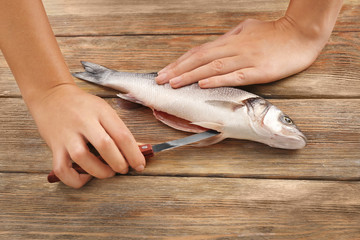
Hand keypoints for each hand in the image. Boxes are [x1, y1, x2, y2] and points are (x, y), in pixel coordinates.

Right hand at [30, 84, 144, 187]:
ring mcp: (67, 135)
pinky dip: (75, 179)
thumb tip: (140, 149)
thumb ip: (119, 129)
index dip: (134, 154)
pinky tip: (85, 177)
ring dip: (100, 171)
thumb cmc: (83, 105)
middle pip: (104, 146)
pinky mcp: (55, 146)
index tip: (140, 165)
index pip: (122, 134)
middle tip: (124, 169)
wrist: (51, 95)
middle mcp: (83, 122)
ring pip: (82, 158)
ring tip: (108, 172)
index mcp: (101, 112)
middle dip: (119, 163)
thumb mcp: (104, 110)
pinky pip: (62, 169)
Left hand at [156, 17, 326, 87]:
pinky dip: (218, 80)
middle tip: (160, 80)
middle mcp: (234, 49)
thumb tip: (213, 47)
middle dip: (178, 70)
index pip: (199, 51)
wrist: (301, 33)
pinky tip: (203, 85)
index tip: (165, 71)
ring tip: (174, 84)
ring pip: (213, 67)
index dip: (180, 62)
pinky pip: (235, 76)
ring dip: (191, 76)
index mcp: (230, 41)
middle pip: (200, 59)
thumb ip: (229, 40)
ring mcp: (246, 59)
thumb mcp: (247, 30)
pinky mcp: (260, 70)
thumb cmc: (274, 33)